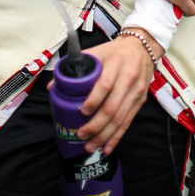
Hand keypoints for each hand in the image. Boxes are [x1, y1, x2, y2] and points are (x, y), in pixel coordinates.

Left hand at [74, 29, 163, 154]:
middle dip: (95, 125)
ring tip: (90, 146)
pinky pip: (128, 122)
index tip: (81, 111)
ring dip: (104, 135)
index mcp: (115, 63)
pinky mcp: (140, 101)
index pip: (105, 85)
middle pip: (112, 107)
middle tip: (81, 135)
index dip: (93, 100)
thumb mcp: (96, 52)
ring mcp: (136, 92)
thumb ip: (75, 67)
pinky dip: (117, 137)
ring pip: (120, 118)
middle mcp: (128, 78)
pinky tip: (107, 147)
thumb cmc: (115, 51)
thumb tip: (53, 86)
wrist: (142, 48)